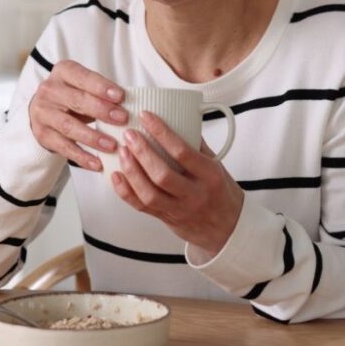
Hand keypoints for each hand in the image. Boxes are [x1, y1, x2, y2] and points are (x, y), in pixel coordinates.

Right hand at [28, 60, 127, 171]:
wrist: (45, 110)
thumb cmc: (74, 96)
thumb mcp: (85, 87)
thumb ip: (103, 93)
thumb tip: (132, 106)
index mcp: (63, 72)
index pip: (82, 77)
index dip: (101, 86)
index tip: (120, 96)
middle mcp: (49, 90)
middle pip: (76, 101)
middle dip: (101, 110)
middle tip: (122, 119)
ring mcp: (43, 113)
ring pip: (68, 126)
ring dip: (92, 137)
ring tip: (112, 145)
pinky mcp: (42, 135)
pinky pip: (63, 147)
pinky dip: (82, 157)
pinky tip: (97, 163)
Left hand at [112, 111, 243, 254]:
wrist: (228, 228)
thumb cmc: (221, 191)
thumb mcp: (217, 165)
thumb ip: (197, 145)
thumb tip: (178, 118)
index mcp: (209, 176)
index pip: (183, 152)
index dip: (162, 133)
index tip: (146, 117)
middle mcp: (194, 194)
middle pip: (163, 175)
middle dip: (142, 153)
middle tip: (130, 134)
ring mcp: (179, 209)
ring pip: (149, 194)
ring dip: (132, 171)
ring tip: (122, 152)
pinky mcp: (166, 219)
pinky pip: (142, 207)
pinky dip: (125, 191)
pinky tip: (116, 176)